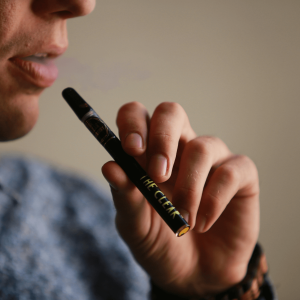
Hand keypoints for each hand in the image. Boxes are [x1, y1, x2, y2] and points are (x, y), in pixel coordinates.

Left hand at [102, 102, 259, 297]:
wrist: (194, 274)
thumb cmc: (161, 243)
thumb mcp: (135, 225)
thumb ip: (124, 196)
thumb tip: (110, 166)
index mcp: (148, 154)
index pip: (137, 116)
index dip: (133, 123)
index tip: (132, 149)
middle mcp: (179, 149)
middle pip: (171, 112)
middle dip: (163, 138)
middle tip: (158, 174)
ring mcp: (211, 159)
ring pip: (203, 146)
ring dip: (189, 187)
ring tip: (183, 219)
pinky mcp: (240, 175)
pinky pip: (231, 172)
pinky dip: (214, 200)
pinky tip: (204, 222)